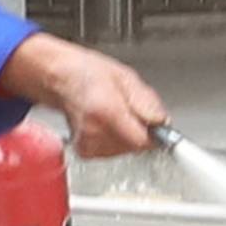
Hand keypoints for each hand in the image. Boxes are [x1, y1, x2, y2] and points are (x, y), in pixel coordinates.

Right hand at [5, 32, 172, 156]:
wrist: (61, 78)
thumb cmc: (89, 73)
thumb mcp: (126, 77)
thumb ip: (146, 102)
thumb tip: (162, 122)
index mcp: (105, 110)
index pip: (142, 141)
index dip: (156, 136)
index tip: (164, 134)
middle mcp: (93, 131)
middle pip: (136, 146)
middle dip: (141, 131)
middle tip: (130, 109)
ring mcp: (87, 144)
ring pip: (126, 151)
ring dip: (128, 135)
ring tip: (116, 113)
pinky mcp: (85, 151)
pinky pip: (113, 152)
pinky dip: (115, 140)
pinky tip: (107, 123)